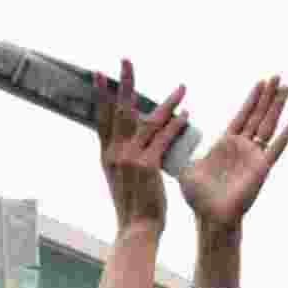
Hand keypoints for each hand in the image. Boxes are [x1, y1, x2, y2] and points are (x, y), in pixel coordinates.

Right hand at [95, 59, 188, 236]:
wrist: (136, 228)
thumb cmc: (133, 205)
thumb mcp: (122, 178)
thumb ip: (124, 156)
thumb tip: (133, 138)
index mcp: (107, 155)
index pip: (102, 118)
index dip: (101, 95)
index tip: (100, 74)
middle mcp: (115, 153)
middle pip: (118, 111)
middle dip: (122, 83)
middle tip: (124, 60)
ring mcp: (130, 158)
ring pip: (147, 121)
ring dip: (167, 102)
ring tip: (183, 88)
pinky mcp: (147, 165)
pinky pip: (164, 138)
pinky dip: (176, 124)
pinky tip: (186, 114)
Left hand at [180, 77, 287, 233]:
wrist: (210, 216)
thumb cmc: (197, 196)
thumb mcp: (185, 167)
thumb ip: (179, 151)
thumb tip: (162, 137)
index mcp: (225, 146)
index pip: (241, 116)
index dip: (251, 100)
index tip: (260, 83)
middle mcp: (242, 148)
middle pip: (257, 116)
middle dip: (266, 96)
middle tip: (277, 76)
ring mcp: (253, 157)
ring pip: (268, 125)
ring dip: (277, 107)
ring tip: (286, 87)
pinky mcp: (261, 168)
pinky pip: (276, 147)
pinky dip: (287, 133)